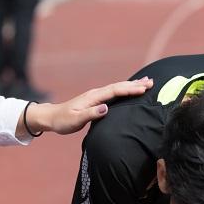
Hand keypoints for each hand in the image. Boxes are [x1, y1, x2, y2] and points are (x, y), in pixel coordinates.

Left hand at [22, 77, 152, 135]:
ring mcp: (96, 95)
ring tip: (146, 82)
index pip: (114, 91)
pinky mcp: (97, 100)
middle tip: (152, 82)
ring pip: (117, 87)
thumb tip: (106, 108)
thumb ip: (91, 114)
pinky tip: (130, 89)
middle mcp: (96, 94)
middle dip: (135, 84)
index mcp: (93, 97)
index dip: (129, 90)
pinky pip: (114, 92)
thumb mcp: (75, 120)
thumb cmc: (63, 121)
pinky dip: (124, 89)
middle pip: (119, 86)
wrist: (52, 117)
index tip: (143, 89)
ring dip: (132, 85)